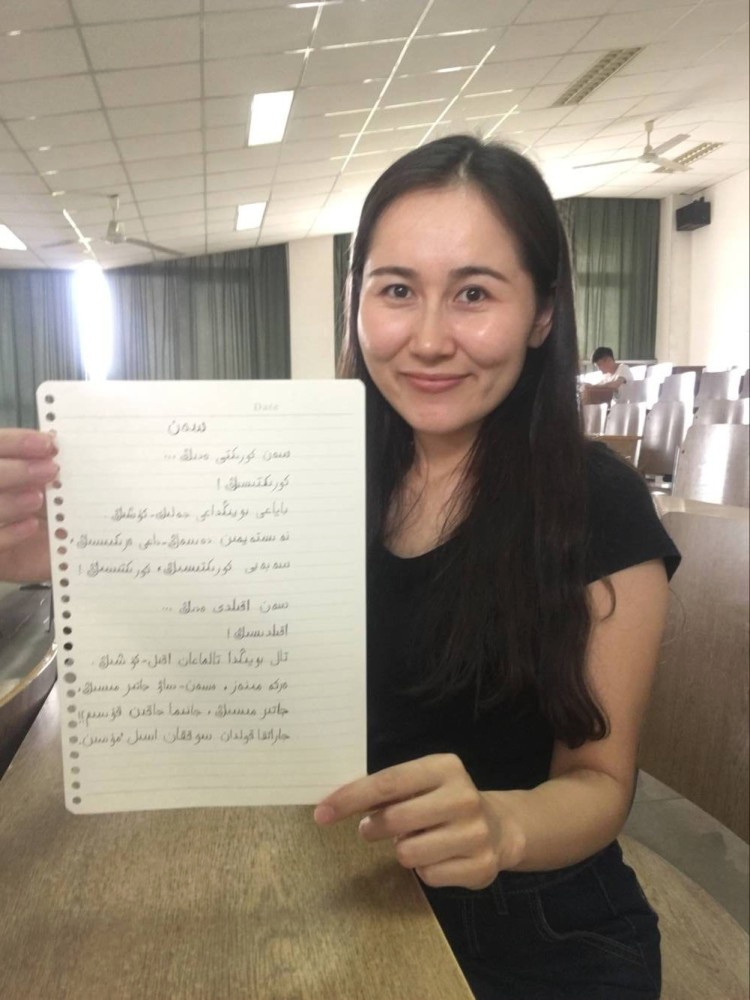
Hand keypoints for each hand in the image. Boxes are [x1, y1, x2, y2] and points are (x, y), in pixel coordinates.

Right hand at [0, 429, 56, 582]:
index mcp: (1, 467)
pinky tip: (31, 526)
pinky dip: (10, 533)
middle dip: (17, 471)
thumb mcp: (47, 488)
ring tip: (38, 499)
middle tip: (51, 471)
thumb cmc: (48, 513)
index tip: (48, 443)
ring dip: (11, 502)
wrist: (49, 554)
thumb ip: (43, 465)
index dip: (17, 442)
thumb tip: (55, 440)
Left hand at [313, 753, 523, 889]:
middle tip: (370, 829)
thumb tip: (337, 801)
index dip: (351, 798)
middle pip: (395, 819)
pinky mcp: (480, 867)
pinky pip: (427, 875)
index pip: (388, 783)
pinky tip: (438, 856)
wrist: (500, 827)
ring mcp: (475, 833)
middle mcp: (464, 797)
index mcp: (445, 767)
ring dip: (402, 850)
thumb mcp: (421, 783)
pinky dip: (424, 869)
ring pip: (408, 853)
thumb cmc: (444, 800)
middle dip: (374, 828)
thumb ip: (387, 789)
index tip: (321, 812)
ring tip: (416, 840)